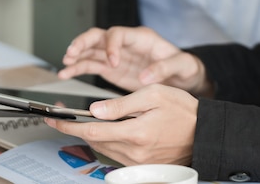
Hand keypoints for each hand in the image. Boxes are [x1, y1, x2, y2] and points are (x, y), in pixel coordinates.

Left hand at [45, 84, 197, 165]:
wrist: (205, 132)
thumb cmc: (183, 110)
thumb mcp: (153, 95)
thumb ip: (122, 104)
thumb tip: (95, 110)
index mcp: (137, 133)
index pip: (92, 131)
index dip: (69, 126)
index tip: (54, 119)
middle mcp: (135, 152)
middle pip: (94, 143)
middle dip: (74, 130)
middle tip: (61, 118)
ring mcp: (139, 162)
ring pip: (104, 149)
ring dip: (89, 136)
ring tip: (80, 122)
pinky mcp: (142, 165)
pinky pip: (116, 154)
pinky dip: (105, 142)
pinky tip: (105, 131)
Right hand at [58, 27, 213, 96]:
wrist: (184, 79)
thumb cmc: (184, 68)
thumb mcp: (182, 65)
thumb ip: (164, 68)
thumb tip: (145, 76)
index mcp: (141, 38)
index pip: (118, 34)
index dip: (111, 46)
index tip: (113, 63)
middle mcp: (125, 44)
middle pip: (98, 35)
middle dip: (83, 42)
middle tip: (73, 53)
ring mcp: (116, 56)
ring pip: (90, 49)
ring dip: (76, 55)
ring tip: (65, 64)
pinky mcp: (111, 68)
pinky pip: (90, 64)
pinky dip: (77, 68)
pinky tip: (66, 73)